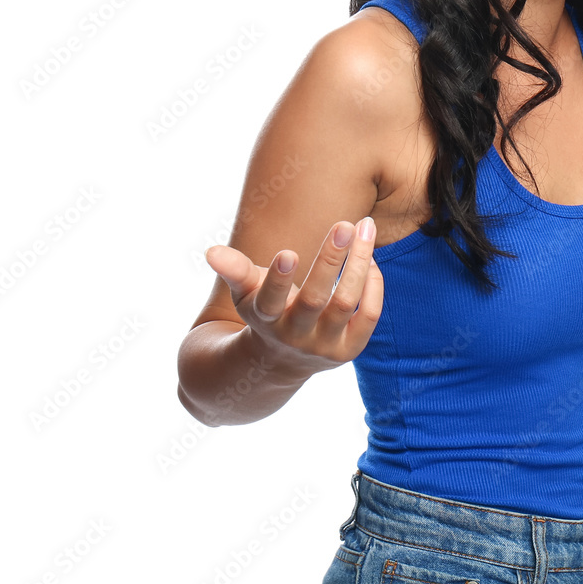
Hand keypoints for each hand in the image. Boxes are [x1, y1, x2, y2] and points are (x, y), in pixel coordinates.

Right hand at [205, 218, 382, 381]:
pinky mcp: (351, 348)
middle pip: (315, 299)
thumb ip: (233, 269)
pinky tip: (369, 257)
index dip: (278, 279)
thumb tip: (210, 252)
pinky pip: (369, 314)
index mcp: (266, 320)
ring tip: (365, 227)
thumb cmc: (265, 309)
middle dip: (330, 260)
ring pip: (346, 302)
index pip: (270, 302)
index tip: (288, 252)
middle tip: (344, 224)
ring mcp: (325, 345)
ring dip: (359, 262)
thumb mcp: (246, 291)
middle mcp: (296, 336)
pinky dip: (372, 284)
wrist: (284, 359)